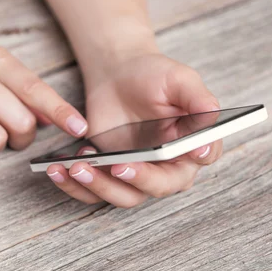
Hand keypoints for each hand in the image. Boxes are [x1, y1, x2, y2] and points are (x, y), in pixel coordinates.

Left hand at [46, 52, 222, 206]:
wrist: (118, 75)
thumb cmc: (153, 75)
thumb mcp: (179, 79)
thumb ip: (198, 99)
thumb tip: (211, 123)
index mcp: (193, 144)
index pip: (203, 158)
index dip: (193, 159)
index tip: (177, 151)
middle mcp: (168, 167)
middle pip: (158, 186)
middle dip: (136, 179)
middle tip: (115, 165)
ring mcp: (136, 174)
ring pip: (122, 195)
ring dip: (98, 186)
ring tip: (76, 167)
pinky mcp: (108, 174)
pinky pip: (93, 191)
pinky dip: (75, 186)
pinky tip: (59, 169)